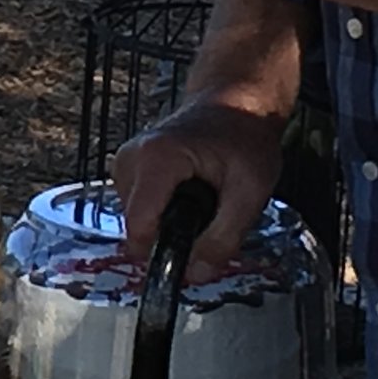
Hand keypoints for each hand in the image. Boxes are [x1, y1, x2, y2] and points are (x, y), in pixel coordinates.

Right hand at [114, 98, 286, 282]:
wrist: (236, 103)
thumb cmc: (245, 138)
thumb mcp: (250, 192)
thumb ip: (225, 237)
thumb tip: (197, 275)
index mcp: (158, 158)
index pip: (139, 227)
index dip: (163, 256)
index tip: (191, 263)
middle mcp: (132, 157)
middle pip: (137, 227)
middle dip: (171, 237)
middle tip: (208, 222)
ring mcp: (126, 161)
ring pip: (136, 221)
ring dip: (167, 225)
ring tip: (200, 203)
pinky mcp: (128, 168)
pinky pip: (138, 209)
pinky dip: (162, 212)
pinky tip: (186, 197)